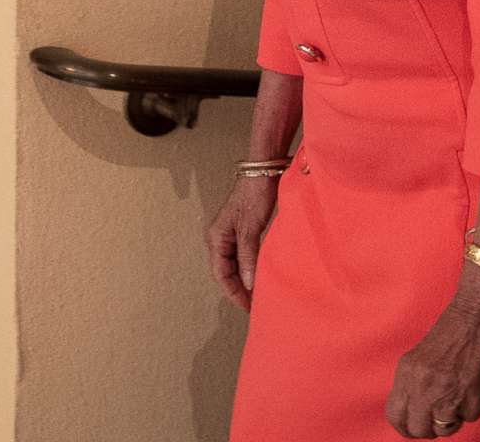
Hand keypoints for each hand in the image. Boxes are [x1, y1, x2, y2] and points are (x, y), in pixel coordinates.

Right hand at [204, 174, 277, 310]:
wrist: (264, 171)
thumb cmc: (254, 195)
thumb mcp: (250, 227)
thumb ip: (247, 256)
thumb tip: (247, 284)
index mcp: (216, 237)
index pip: (221, 274)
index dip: (234, 293)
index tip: (249, 307)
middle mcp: (219, 237)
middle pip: (225, 272)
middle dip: (238, 290)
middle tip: (255, 307)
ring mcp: (230, 235)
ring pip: (233, 266)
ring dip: (244, 281)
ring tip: (258, 296)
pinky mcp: (242, 231)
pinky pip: (242, 257)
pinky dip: (250, 270)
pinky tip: (260, 277)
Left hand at [385, 288, 479, 436]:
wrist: (478, 315)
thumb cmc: (452, 331)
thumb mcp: (420, 357)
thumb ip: (414, 384)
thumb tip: (415, 412)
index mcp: (407, 372)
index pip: (395, 415)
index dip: (405, 428)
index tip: (413, 430)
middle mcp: (423, 384)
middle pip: (418, 429)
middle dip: (429, 431)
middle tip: (438, 422)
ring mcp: (447, 390)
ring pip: (446, 429)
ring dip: (454, 420)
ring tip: (458, 401)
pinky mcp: (472, 393)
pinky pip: (470, 417)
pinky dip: (473, 409)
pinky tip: (473, 391)